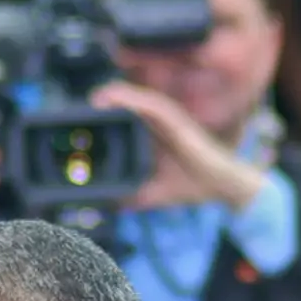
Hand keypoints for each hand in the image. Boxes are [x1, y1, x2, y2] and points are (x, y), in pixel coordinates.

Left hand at [92, 81, 265, 210]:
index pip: (123, 115)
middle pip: (125, 102)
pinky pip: (148, 103)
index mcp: (153, 133)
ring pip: (134, 97)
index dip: (101, 114)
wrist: (224, 187)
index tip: (77, 122)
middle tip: (76, 113)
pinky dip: (128, 98)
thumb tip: (108, 204)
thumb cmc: (194, 185)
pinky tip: (108, 99)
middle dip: (101, 103)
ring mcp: (168, 117)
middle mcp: (159, 120)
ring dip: (110, 95)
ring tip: (90, 101)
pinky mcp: (176, 119)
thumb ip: (133, 196)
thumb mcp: (154, 192)